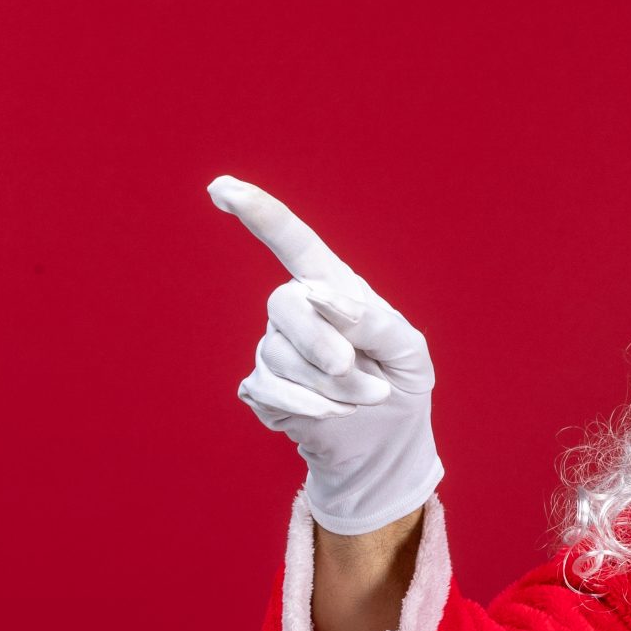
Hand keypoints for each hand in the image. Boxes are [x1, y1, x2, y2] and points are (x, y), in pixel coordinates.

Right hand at [209, 175, 441, 535]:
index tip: (221, 188)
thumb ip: (377, 322)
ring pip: (280, 356)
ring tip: (363, 398)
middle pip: (283, 304)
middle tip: (350, 368)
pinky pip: (270, 389)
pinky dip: (309, 405)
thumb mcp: (409, 352)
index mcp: (333, 287)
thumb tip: (325, 299)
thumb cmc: (400, 383)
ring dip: (330, 385)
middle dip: (319, 341)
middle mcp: (296, 310)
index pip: (291, 243)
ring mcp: (274, 347)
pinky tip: (334, 414)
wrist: (385, 442)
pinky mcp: (261, 387)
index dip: (258, 213)